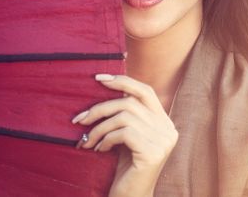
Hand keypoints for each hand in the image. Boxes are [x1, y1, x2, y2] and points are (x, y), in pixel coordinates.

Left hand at [72, 73, 178, 196]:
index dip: (123, 81)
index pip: (146, 91)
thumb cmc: (125, 168)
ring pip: (124, 116)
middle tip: (79, 119)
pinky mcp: (153, 152)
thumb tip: (106, 84)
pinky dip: (105, 139)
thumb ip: (127, 115)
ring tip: (87, 140)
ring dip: (99, 127)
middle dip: (100, 108)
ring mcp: (163, 141)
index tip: (99, 79)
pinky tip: (99, 150)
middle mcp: (168, 129)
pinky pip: (123, 133)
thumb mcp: (127, 136)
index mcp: (165, 122)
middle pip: (130, 102)